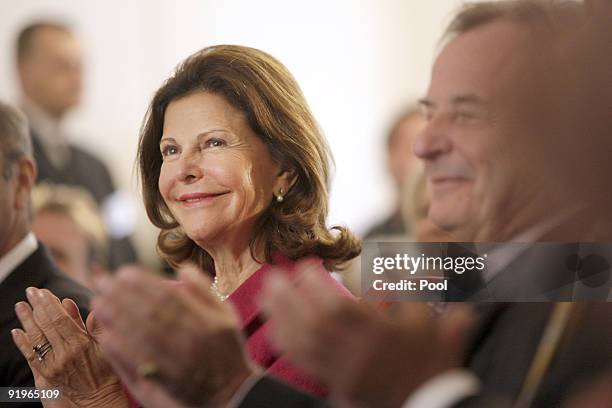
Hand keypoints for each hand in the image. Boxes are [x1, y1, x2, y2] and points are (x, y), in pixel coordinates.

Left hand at [11, 288, 127, 407]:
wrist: (98, 401)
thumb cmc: (107, 372)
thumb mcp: (106, 346)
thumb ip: (93, 325)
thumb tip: (79, 306)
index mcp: (81, 344)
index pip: (60, 318)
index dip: (49, 303)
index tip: (43, 291)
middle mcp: (64, 354)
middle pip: (45, 325)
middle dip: (36, 306)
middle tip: (30, 291)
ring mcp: (53, 365)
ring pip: (36, 338)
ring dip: (26, 320)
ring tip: (20, 305)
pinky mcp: (45, 375)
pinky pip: (30, 355)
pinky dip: (22, 342)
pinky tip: (17, 331)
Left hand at [93, 265, 256, 406]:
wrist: (233, 391)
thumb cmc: (228, 350)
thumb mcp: (226, 315)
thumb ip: (204, 291)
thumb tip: (182, 269)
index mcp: (202, 320)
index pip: (166, 295)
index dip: (142, 282)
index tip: (123, 272)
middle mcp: (188, 338)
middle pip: (147, 311)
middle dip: (121, 294)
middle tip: (102, 281)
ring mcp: (175, 360)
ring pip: (138, 334)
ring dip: (115, 317)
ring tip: (98, 302)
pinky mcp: (164, 379)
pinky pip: (136, 361)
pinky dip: (119, 347)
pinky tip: (105, 334)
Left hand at [261, 260, 474, 407]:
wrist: (431, 404)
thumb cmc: (432, 360)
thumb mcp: (433, 323)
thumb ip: (414, 292)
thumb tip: (396, 264)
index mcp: (380, 336)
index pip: (338, 308)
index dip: (316, 285)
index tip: (306, 266)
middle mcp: (357, 354)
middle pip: (311, 324)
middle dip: (287, 298)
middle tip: (272, 276)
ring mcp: (344, 372)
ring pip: (302, 345)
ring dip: (280, 317)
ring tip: (265, 295)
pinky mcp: (337, 385)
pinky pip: (305, 364)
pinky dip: (286, 343)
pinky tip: (275, 326)